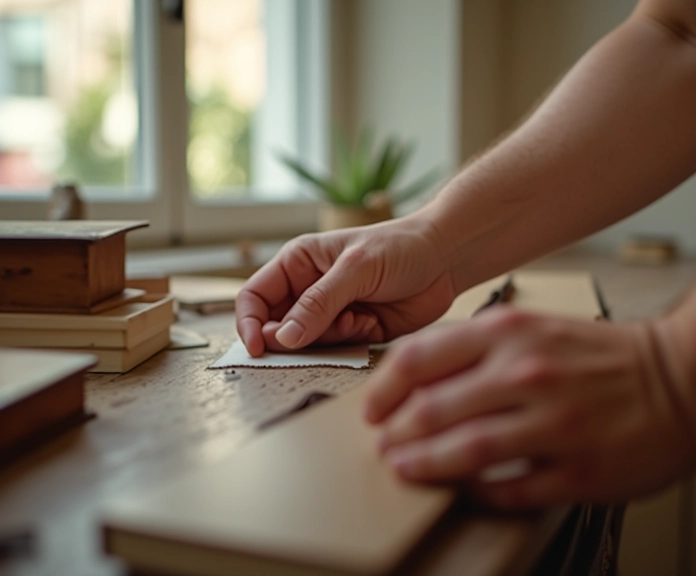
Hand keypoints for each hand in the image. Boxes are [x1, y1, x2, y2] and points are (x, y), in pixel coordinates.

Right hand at [236, 215, 456, 355]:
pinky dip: (349, 343)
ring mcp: (329, 312)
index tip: (257, 347)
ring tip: (358, 318)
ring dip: (328, 339)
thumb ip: (319, 304)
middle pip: (276, 327)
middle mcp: (308, 289)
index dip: (249, 323)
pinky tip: (370, 323)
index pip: (255, 297)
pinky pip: (335, 351)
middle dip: (293, 338)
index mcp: (298, 263)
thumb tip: (284, 337)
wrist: (446, 260)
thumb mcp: (355, 269)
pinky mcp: (352, 331)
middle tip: (319, 335)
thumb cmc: (401, 247)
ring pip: (306, 343)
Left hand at [364, 307, 695, 506]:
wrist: (687, 379)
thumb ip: (480, 347)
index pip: (419, 358)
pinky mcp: (578, 471)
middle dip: (395, 435)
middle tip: (383, 448)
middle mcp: (527, 374)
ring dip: (424, 466)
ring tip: (404, 470)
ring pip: (464, 451)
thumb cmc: (606, 356)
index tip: (372, 409)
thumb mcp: (538, 327)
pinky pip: (509, 490)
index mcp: (512, 332)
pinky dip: (478, 493)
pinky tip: (465, 491)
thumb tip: (420, 379)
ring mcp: (553, 425)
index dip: (383, 389)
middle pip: (432, 410)